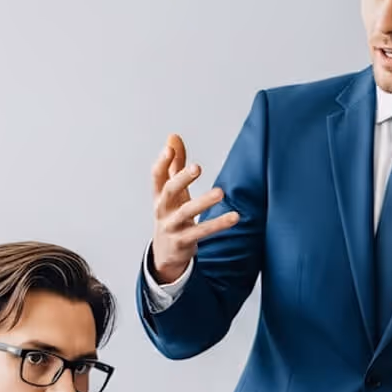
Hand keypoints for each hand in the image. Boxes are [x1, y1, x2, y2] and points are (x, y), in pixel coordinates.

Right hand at [150, 134, 239, 284]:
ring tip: (220, 192)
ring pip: (187, 212)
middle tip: (197, 167)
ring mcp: (172, 227)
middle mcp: (162, 210)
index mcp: (159, 196)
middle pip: (170, 191)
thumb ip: (174, 165)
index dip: (162, 162)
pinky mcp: (184, 241)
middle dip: (182, 179)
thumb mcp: (171, 192)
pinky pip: (202, 231)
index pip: (157, 176)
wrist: (165, 253)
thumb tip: (173, 138)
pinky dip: (218, 224)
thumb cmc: (171, 215)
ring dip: (203, 202)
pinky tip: (235, 216)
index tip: (170, 148)